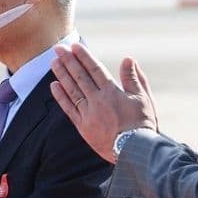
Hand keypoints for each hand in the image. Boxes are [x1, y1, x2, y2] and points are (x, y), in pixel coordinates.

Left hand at [51, 43, 157, 163]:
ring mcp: (89, 114)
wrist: (134, 151)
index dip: (84, 56)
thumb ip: (134, 78)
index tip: (75, 46)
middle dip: (69, 61)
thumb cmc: (142, 123)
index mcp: (112, 92)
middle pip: (80, 77)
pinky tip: (54, 86)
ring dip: (62, 75)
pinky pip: (69, 109)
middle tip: (58, 49)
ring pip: (72, 90)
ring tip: (54, 62)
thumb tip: (128, 59)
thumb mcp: (143, 98)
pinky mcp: (83, 126)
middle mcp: (98, 100)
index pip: (95, 69)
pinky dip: (61, 97)